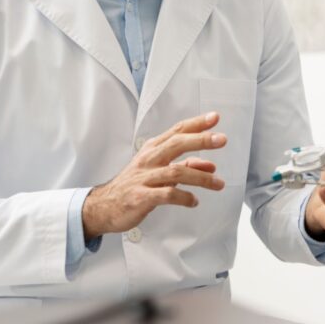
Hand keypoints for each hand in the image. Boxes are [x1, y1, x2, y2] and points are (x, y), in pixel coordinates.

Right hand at [82, 112, 227, 240]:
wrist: (103, 207)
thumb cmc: (133, 186)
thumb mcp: (159, 171)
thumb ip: (185, 167)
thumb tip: (210, 166)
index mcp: (152, 149)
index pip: (177, 131)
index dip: (196, 123)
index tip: (215, 117)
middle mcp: (149, 160)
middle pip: (177, 144)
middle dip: (200, 140)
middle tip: (221, 139)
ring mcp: (144, 178)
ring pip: (176, 172)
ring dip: (201, 177)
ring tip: (218, 184)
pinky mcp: (141, 197)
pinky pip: (167, 195)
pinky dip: (184, 197)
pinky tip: (194, 201)